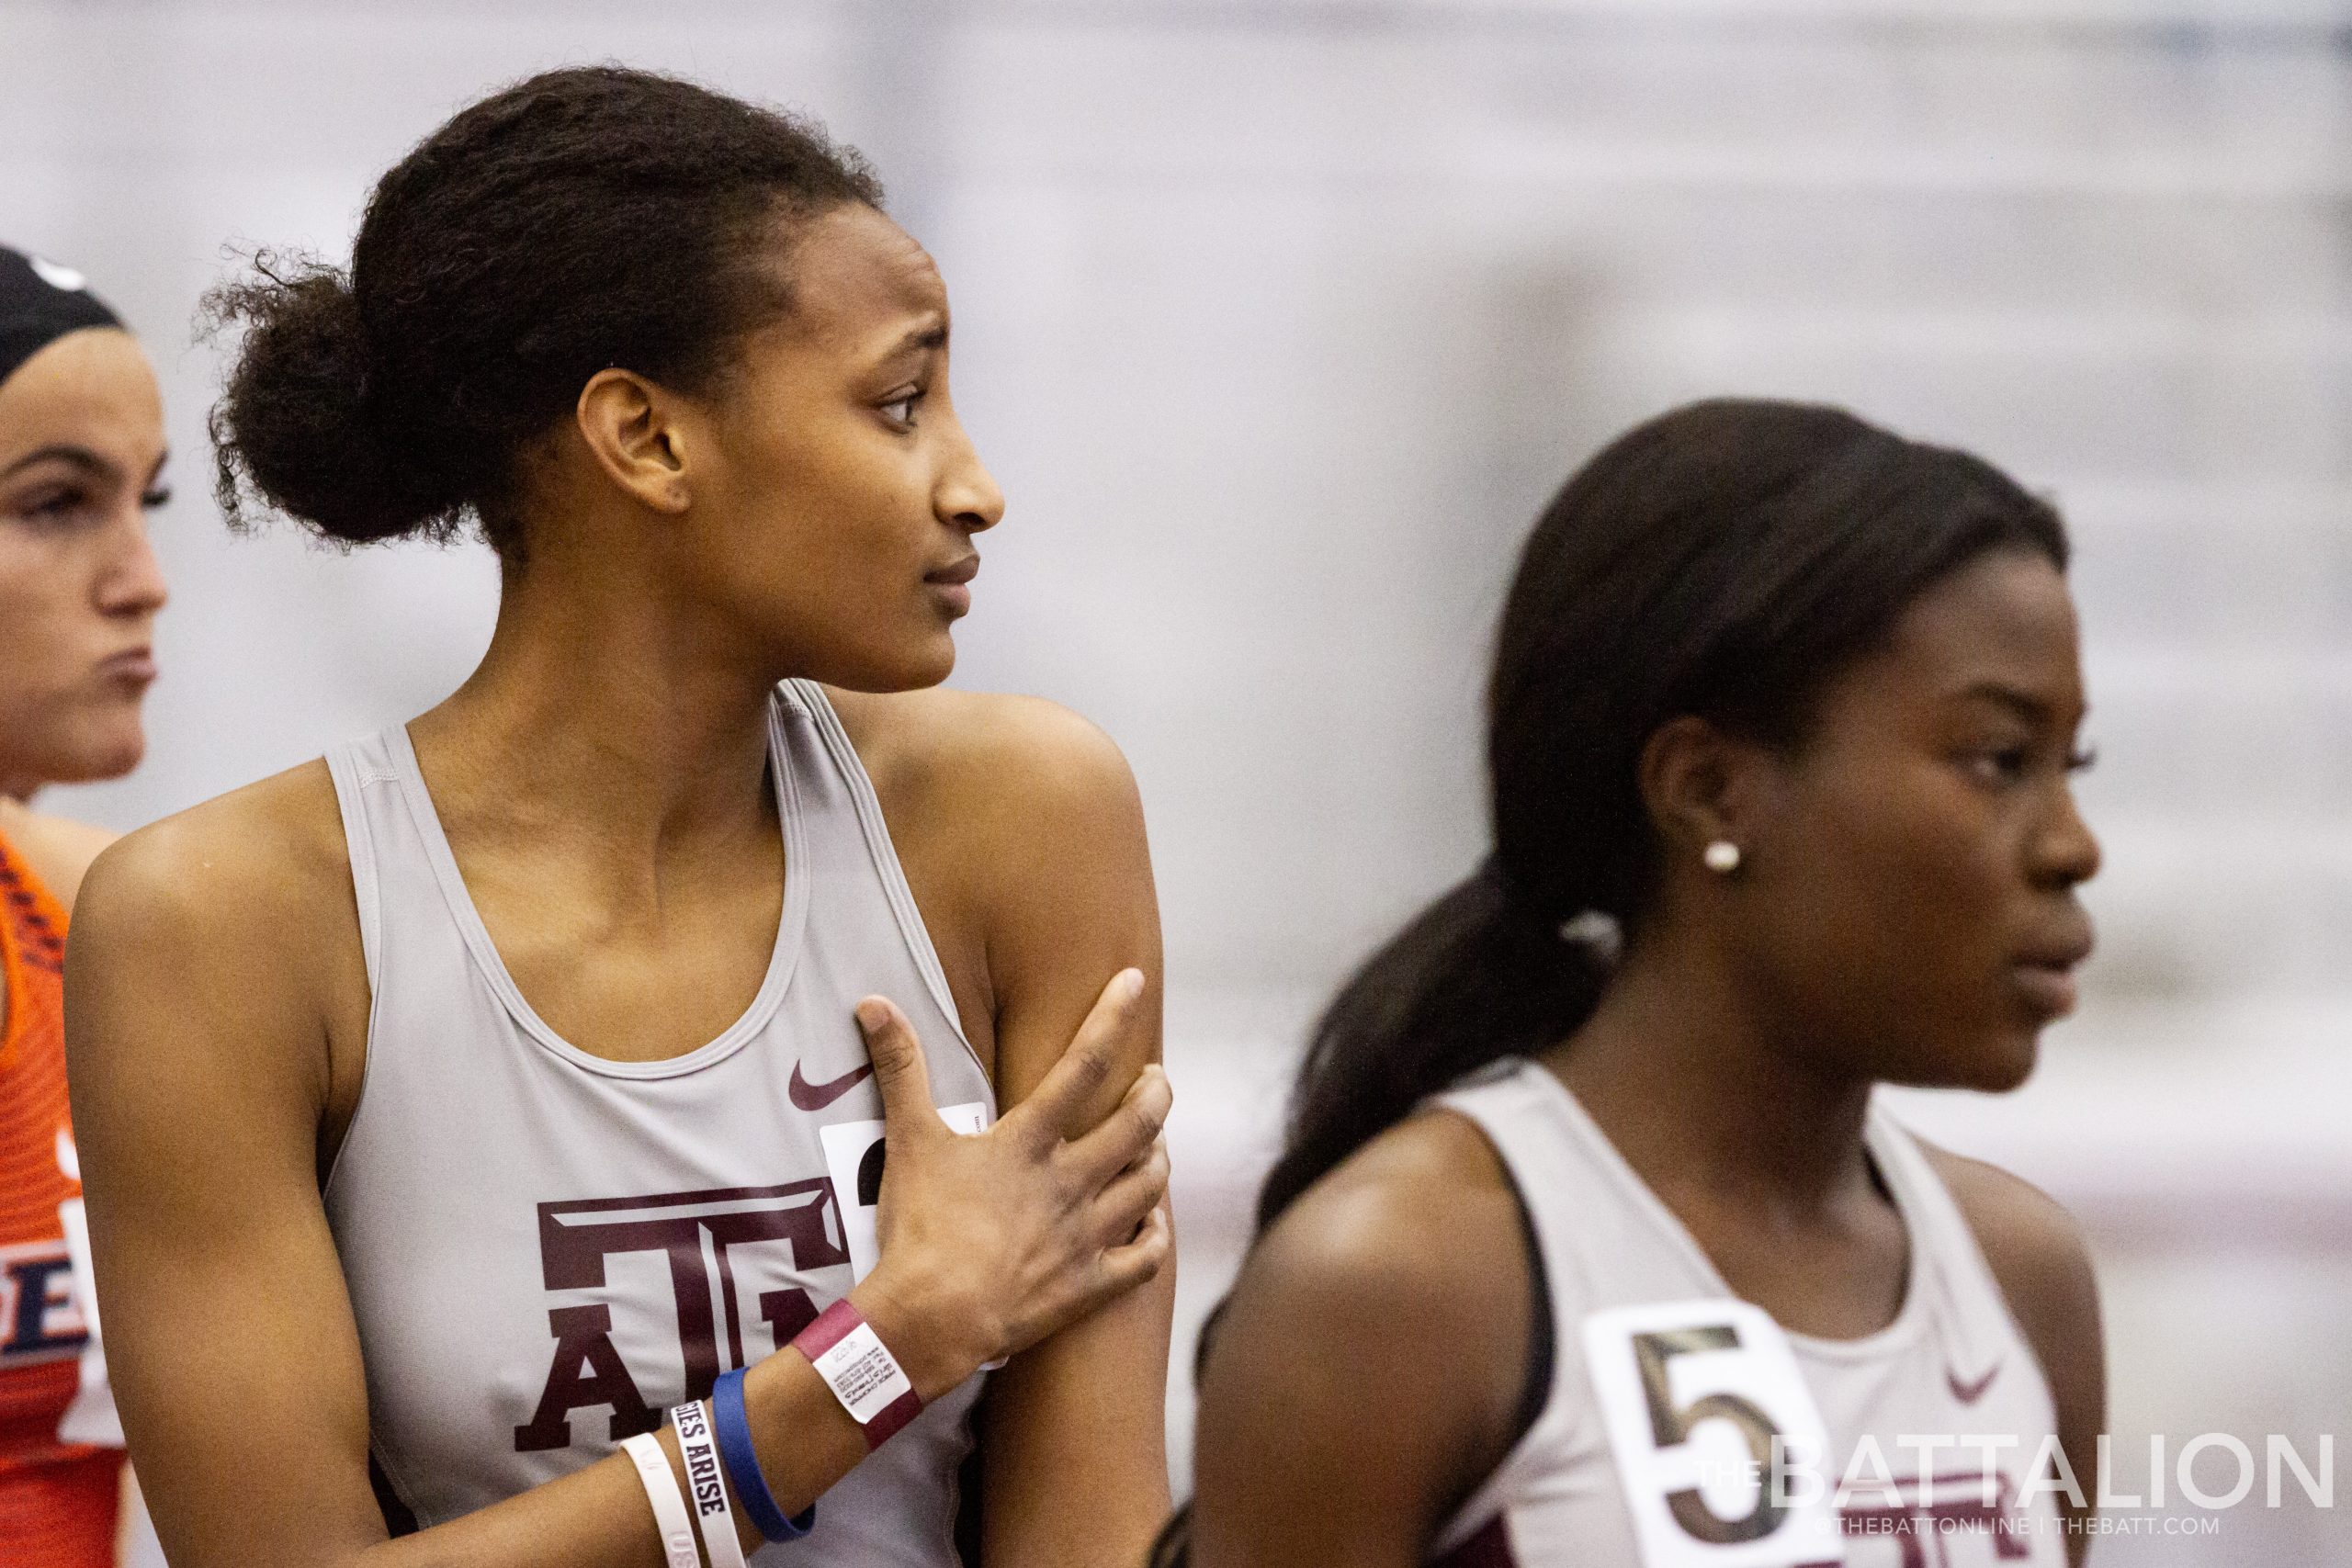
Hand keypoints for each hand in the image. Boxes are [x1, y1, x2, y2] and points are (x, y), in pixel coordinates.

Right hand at [849, 968, 1172, 1396]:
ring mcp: (1086, 1236)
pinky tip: (1151, 1221)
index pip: (1084, 1063)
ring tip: (1152, 1142)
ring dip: (1157, 1156)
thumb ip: (899, 1068)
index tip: (1135, 980)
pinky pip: (1146, 1257)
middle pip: (1139, 1123)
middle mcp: (1070, 1181)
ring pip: (1150, 1184)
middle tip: (1154, 1079)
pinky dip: (1155, 1234)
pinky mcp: (1090, 1285)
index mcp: (1030, 1142)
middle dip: (1155, 1093)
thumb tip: (873, 1002)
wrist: (928, 1320)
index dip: (1113, 1016)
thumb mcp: (907, 1140)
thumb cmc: (917, 1228)